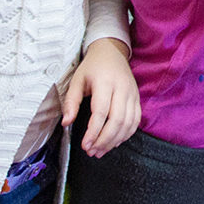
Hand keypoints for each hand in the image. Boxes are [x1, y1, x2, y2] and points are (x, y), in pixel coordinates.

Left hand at [63, 37, 140, 156]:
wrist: (111, 51)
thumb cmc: (92, 67)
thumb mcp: (76, 80)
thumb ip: (71, 102)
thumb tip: (66, 123)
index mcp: (105, 82)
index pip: (102, 112)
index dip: (94, 131)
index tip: (85, 145)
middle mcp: (122, 88)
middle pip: (118, 120)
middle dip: (105, 140)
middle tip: (92, 151)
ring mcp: (132, 94)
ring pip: (129, 123)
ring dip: (115, 140)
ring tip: (101, 150)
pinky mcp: (137, 98)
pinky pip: (136, 120)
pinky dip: (126, 134)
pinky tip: (114, 141)